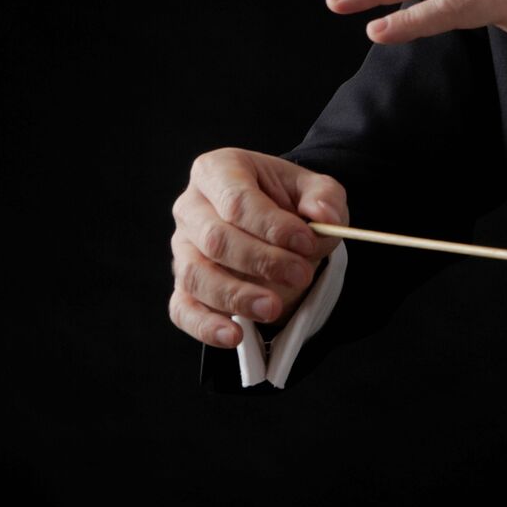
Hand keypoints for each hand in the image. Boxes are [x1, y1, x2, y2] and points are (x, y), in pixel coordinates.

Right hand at [168, 148, 346, 348]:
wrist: (279, 225)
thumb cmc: (291, 202)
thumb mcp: (316, 189)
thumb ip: (324, 198)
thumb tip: (324, 217)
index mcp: (218, 170)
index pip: (236, 199)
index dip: (271, 225)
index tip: (306, 242)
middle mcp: (191, 207)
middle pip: (216, 239)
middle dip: (261, 261)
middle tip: (301, 274)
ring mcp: (182, 248)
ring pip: (196, 275)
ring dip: (236, 296)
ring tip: (274, 309)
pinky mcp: (183, 284)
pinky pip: (182, 308)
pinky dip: (205, 325)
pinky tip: (233, 336)